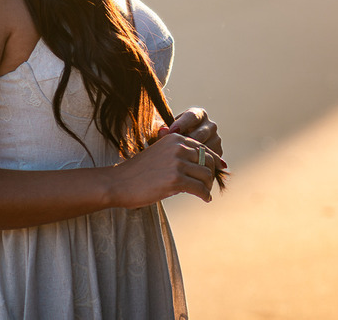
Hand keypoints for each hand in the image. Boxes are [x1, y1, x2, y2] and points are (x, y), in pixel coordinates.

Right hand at [108, 132, 226, 206]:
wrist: (118, 182)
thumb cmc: (138, 171)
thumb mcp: (159, 153)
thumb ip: (178, 153)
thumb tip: (202, 163)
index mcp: (175, 138)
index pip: (203, 147)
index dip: (213, 160)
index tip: (219, 169)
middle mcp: (178, 147)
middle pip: (208, 160)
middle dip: (212, 173)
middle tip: (209, 184)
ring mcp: (177, 163)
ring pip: (206, 175)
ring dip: (208, 186)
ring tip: (205, 193)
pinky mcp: (175, 180)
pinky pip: (200, 188)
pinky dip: (205, 195)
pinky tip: (204, 199)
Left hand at [156, 107, 222, 158]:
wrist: (183, 149)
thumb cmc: (172, 137)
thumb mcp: (168, 132)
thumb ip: (165, 131)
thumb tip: (162, 130)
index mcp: (198, 114)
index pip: (192, 117)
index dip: (182, 123)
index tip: (171, 132)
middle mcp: (210, 125)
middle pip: (201, 133)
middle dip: (188, 142)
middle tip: (176, 149)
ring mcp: (216, 138)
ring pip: (207, 147)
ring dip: (194, 154)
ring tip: (181, 160)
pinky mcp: (218, 151)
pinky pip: (211, 158)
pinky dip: (200, 163)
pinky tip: (190, 166)